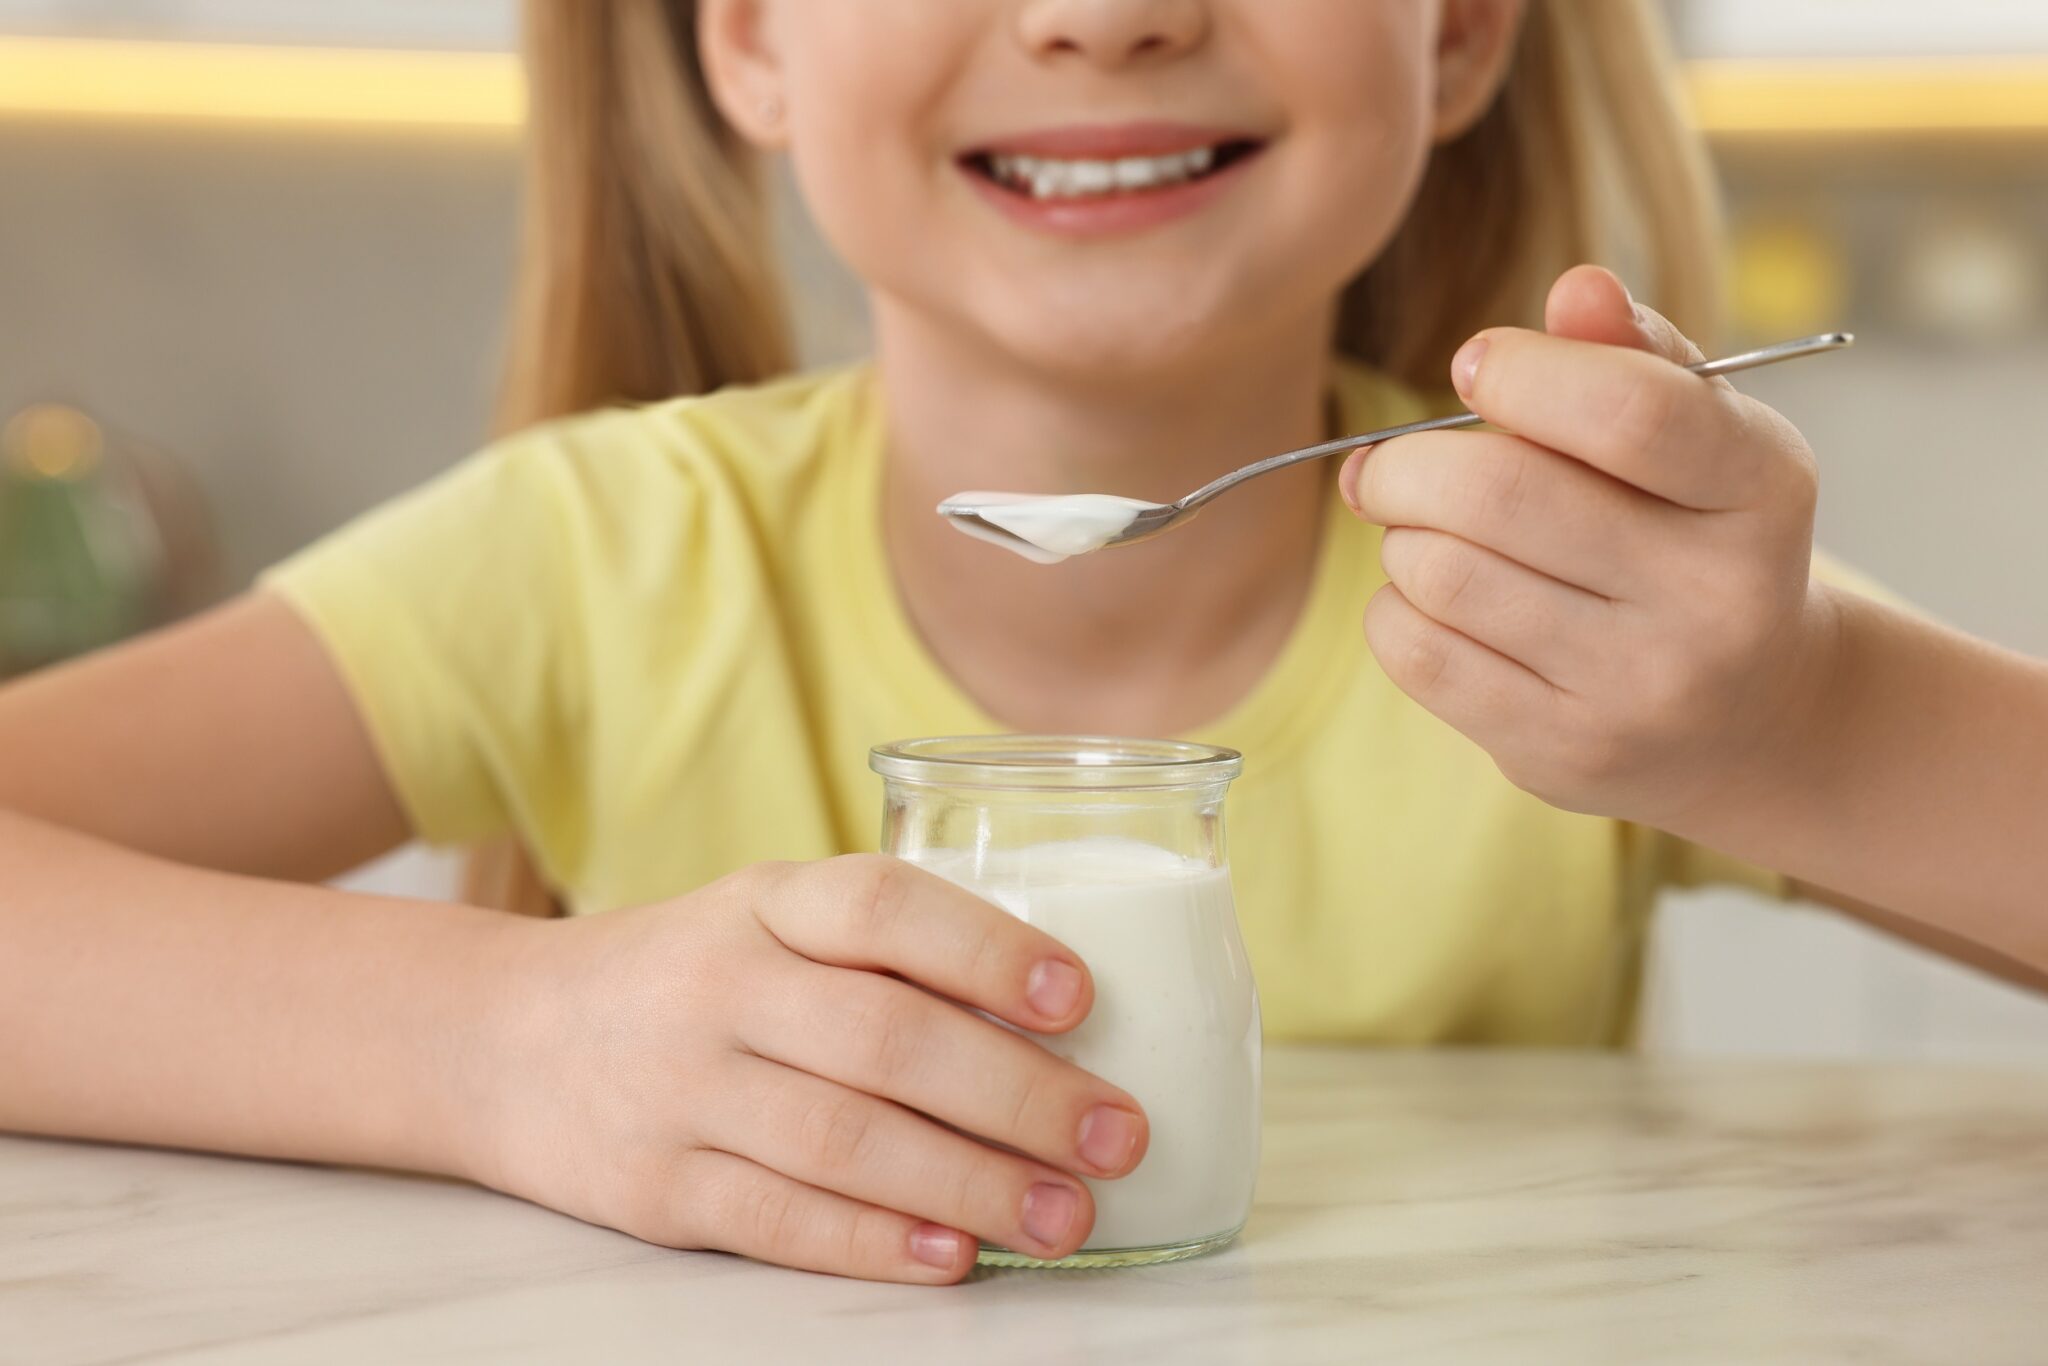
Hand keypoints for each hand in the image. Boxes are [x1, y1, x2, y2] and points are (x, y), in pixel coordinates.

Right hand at [472, 855, 1146, 1283]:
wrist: (503, 1039)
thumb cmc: (690, 975)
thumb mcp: (765, 920)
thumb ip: (882, 953)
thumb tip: (1066, 1019)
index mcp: (764, 902)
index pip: (880, 906)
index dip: (986, 949)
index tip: (1081, 997)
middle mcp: (718, 985)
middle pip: (882, 1038)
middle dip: (1017, 1094)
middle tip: (1117, 1135)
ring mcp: (680, 1089)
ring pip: (842, 1140)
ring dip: (970, 1184)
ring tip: (1067, 1214)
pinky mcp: (654, 1188)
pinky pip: (777, 1219)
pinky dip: (874, 1243)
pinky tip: (953, 1257)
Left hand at [1340, 265, 1839, 825]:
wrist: (1755, 720)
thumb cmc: (1699, 536)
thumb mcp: (1702, 437)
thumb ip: (1634, 355)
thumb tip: (1574, 288)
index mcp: (1761, 491)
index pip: (1630, 412)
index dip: (1522, 372)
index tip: (1475, 365)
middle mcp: (1714, 598)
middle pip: (1501, 496)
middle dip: (1409, 464)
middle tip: (1390, 465)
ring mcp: (1639, 688)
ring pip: (1444, 575)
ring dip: (1402, 538)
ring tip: (1425, 533)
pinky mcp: (1564, 752)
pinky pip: (1419, 655)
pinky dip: (1394, 609)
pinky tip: (1429, 598)